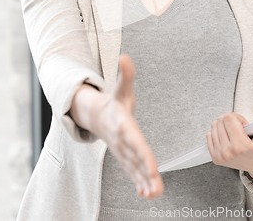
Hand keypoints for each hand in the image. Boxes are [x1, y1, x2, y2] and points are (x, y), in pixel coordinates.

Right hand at [71, 55, 163, 198]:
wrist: (96, 116)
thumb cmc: (114, 102)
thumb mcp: (122, 87)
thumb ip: (126, 74)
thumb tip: (124, 56)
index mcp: (122, 124)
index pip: (135, 140)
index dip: (143, 155)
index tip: (152, 168)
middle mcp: (122, 140)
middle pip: (135, 159)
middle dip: (145, 174)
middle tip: (156, 189)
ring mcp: (122, 151)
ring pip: (134, 168)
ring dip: (144, 182)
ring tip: (154, 195)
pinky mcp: (125, 157)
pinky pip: (132, 171)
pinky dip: (139, 182)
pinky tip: (149, 193)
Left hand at [206, 113, 252, 180]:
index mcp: (241, 147)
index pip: (229, 118)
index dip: (238, 117)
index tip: (245, 125)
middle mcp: (228, 153)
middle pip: (220, 120)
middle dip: (230, 120)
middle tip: (240, 128)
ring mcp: (220, 156)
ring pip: (214, 126)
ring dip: (223, 125)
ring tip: (235, 132)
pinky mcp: (215, 158)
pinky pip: (209, 135)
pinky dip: (217, 133)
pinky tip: (228, 137)